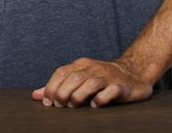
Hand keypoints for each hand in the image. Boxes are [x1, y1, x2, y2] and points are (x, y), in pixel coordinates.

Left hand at [33, 57, 153, 107]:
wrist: (135, 72)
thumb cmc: (102, 78)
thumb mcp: (80, 77)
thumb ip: (58, 85)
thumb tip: (36, 96)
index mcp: (82, 64)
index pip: (62, 72)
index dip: (51, 86)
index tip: (47, 102)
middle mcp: (94, 68)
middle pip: (74, 78)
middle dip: (63, 93)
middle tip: (59, 106)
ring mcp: (108, 77)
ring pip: (90, 83)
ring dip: (78, 96)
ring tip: (73, 106)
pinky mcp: (121, 87)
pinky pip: (109, 92)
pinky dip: (100, 99)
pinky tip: (95, 106)